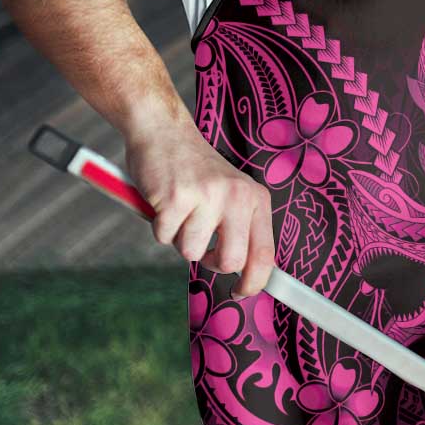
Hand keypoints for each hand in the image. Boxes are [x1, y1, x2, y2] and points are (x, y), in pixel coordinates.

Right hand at [124, 120, 274, 297]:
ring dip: (180, 239)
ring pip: (191, 252)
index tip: (242, 292)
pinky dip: (159, 226)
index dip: (255, 282)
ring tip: (181, 210)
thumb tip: (247, 274)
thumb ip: (241, 228)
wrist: (164, 131)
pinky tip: (164, 202)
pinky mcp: (176, 197)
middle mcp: (237, 196)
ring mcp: (207, 196)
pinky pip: (164, 237)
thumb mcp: (232, 194)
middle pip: (231, 261)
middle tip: (202, 246)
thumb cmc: (196, 171)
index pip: (265, 253)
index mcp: (255, 198)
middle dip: (211, 263)